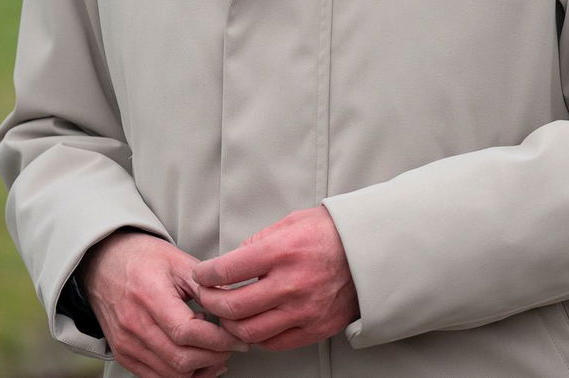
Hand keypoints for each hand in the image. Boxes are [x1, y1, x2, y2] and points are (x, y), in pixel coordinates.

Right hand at [80, 230, 245, 377]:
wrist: (103, 262)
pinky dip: (181, 375)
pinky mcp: (123, 354)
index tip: (237, 337)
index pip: (187, 333)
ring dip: (201, 370)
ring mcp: (126, 343)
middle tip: (230, 346)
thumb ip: (207, 285)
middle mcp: (133, 324)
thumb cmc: (142, 258)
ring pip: (172, 375)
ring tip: (214, 353)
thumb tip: (236, 307)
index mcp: (149, 296)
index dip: (219, 340)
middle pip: (182, 360)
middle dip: (215, 357)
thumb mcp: (178, 261)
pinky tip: (194, 361)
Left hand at [191, 206, 358, 350]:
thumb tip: (231, 263)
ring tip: (225, 315)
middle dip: (210, 303)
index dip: (205, 275)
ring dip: (229, 325)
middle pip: (232, 307)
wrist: (368, 253)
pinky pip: (274, 343)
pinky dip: (256, 337)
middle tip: (206, 297)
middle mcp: (291, 285)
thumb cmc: (327, 234)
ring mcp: (304, 311)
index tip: (201, 275)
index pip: (227, 271)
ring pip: (249, 331)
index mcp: (281, 252)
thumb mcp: (288, 224)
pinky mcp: (315, 329)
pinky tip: (251, 324)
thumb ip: (257, 243)